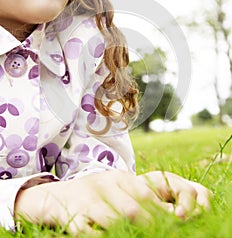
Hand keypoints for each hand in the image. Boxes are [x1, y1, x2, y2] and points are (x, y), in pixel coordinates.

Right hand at [15, 170, 211, 234]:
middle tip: (166, 235)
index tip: (179, 223)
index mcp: (119, 179)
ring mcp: (87, 201)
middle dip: (151, 226)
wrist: (59, 195)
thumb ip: (137, 197)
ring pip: (112, 220)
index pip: (146, 194)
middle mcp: (104, 186)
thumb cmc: (96, 195)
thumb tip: (171, 213)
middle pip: (132, 209)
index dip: (164, 211)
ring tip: (139, 237)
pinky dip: (99, 237)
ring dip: (127, 234)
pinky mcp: (72, 216)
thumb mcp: (116, 189)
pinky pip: (87, 233)